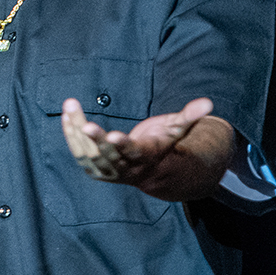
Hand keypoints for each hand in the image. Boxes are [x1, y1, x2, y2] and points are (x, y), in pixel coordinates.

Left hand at [60, 96, 230, 200]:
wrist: (151, 171)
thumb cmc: (164, 144)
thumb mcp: (178, 130)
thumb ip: (190, 116)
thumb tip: (209, 103)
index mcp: (144, 156)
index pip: (132, 152)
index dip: (122, 145)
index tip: (113, 135)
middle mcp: (124, 167)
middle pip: (105, 154)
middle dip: (94, 138)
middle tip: (83, 122)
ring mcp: (107, 170)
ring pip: (86, 152)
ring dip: (76, 130)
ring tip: (69, 105)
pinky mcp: (93, 169)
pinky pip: (77, 151)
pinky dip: (70, 134)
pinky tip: (66, 115)